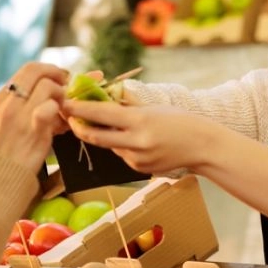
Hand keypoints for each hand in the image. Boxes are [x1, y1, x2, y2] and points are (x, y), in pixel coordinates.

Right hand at [0, 63, 68, 171]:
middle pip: (38, 70)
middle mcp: (9, 101)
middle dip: (58, 75)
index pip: (28, 69)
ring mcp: (19, 114)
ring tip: (61, 112)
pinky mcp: (33, 128)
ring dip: (61, 96)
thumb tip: (54, 88)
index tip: (60, 79)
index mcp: (2, 97)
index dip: (49, 70)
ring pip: (48, 86)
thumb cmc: (6, 151)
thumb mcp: (7, 121)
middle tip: (66, 89)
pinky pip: (51, 107)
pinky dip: (60, 112)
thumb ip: (25, 104)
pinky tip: (61, 125)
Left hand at [61, 101, 214, 172]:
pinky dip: (121, 146)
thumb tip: (101, 98)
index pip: (102, 114)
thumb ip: (126, 106)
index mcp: (140, 120)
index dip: (80, 109)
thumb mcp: (152, 108)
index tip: (65, 103)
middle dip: (79, 127)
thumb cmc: (179, 120)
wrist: (202, 145)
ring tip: (114, 124)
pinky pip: (122, 155)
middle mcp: (136, 142)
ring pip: (109, 146)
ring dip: (104, 135)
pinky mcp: (139, 169)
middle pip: (96, 137)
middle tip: (68, 118)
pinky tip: (136, 140)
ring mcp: (137, 158)